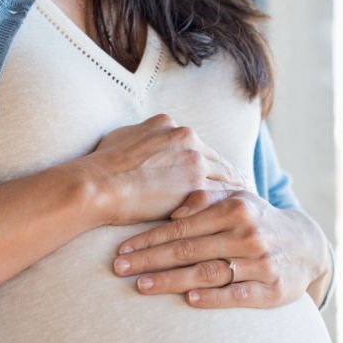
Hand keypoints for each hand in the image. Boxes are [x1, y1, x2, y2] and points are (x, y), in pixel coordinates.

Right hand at [72, 114, 245, 225]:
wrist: (97, 185)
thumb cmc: (101, 167)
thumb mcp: (121, 138)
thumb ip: (141, 138)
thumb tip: (140, 141)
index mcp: (169, 126)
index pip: (199, 146)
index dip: (208, 163)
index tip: (218, 174)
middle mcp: (186, 137)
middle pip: (217, 159)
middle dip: (228, 176)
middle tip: (243, 191)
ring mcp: (194, 159)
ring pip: (226, 176)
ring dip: (236, 191)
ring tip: (246, 207)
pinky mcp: (196, 184)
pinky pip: (222, 194)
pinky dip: (231, 205)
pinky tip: (237, 216)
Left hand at [111, 189, 331, 308]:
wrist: (305, 245)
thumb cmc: (257, 221)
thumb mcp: (236, 200)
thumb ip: (205, 199)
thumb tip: (174, 209)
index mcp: (236, 208)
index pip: (183, 226)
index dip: (150, 238)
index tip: (123, 248)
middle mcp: (249, 234)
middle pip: (190, 249)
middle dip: (151, 259)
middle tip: (120, 268)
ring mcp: (261, 263)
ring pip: (209, 272)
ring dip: (172, 280)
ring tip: (142, 285)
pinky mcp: (273, 289)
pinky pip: (238, 294)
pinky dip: (214, 297)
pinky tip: (190, 299)